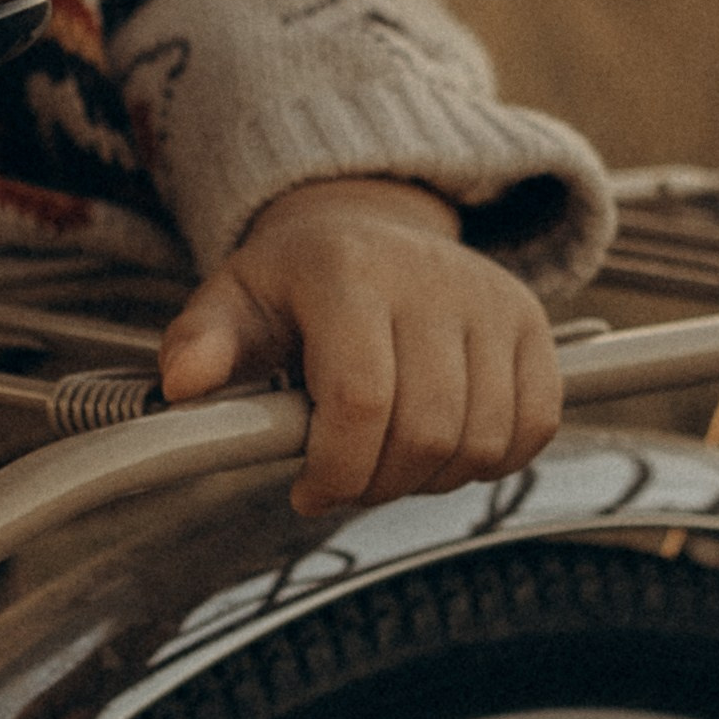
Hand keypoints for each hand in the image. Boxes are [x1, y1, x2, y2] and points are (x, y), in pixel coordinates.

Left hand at [157, 175, 561, 516]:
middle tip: (346, 478)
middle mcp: (429, 278)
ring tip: (389, 456)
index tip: (309, 490)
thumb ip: (201, 341)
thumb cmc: (297, 280)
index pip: (360, 400)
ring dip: (432, 477)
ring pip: (481, 440)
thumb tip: (183, 383)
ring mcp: (489, 299)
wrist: (367, 227)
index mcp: (347, 272)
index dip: (336, 468)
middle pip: (425, 432)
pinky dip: (492, 458)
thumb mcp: (234, 299)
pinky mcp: (531, 322)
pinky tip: (445, 443)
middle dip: (378, 483)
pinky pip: (534, 425)